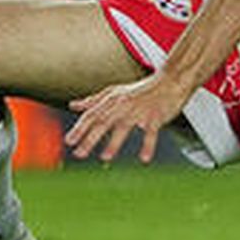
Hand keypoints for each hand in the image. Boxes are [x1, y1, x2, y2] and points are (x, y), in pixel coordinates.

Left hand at [66, 72, 191, 162]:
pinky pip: (151, 133)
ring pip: (124, 127)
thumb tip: (74, 105)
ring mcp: (140, 111)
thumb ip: (94, 100)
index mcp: (112, 99)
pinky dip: (148, 146)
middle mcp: (124, 104)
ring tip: (105, 158)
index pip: (92, 114)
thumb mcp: (114, 92)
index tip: (69, 141)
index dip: (80, 128)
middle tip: (79, 154)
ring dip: (114, 143)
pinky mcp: (156, 117)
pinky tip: (144, 158)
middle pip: (103, 122)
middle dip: (90, 138)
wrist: (170, 82)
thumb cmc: (141, 89)